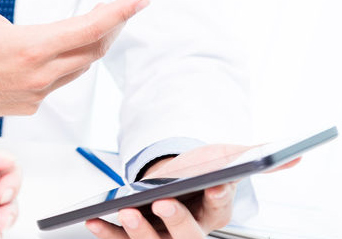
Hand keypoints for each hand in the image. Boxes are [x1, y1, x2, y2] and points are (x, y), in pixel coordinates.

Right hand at [0, 0, 149, 122]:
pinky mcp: (30, 104)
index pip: (90, 29)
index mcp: (30, 48)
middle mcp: (39, 75)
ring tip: (96, 22)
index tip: (138, 0)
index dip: (120, 13)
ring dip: (93, 44)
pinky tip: (63, 49)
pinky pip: (61, 82)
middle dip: (113, 25)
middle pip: (94, 49)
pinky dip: (71, 62)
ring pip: (80, 67)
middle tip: (120, 5)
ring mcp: (36, 93)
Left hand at [85, 144, 300, 238]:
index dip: (218, 196)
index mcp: (215, 211)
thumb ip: (253, 155)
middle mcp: (190, 230)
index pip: (220, 207)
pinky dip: (108, 233)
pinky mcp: (136, 236)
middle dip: (177, 220)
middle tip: (163, 202)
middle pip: (187, 235)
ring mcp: (162, 237)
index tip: (216, 182)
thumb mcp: (225, 157)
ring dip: (139, 231)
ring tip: (125, 212)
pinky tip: (95, 220)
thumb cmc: (199, 169)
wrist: (172, 178)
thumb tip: (291, 154)